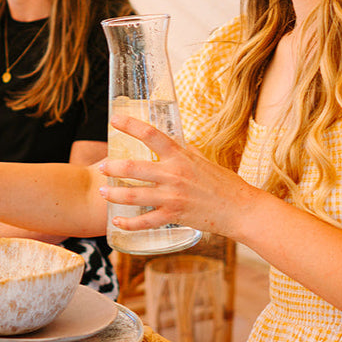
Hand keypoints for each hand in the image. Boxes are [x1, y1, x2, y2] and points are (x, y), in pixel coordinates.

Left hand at [99, 113, 259, 239]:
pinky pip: (144, 222)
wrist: (240, 209)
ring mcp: (173, 196)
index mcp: (180, 156)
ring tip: (103, 192)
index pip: (151, 134)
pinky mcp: (174, 216)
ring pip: (133, 195)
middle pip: (133, 168)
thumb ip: (181, 151)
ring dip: (114, 194)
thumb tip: (166, 141)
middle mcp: (174, 174)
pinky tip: (117, 221)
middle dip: (112, 167)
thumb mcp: (201, 159)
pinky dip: (128, 223)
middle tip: (100, 167)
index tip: (114, 119)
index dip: (130, 125)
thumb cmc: (222, 183)